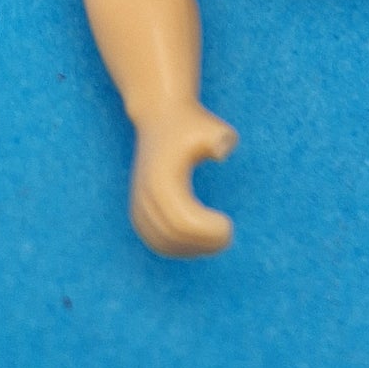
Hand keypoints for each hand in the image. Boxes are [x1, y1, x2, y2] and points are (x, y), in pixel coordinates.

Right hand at [129, 101, 238, 257]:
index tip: (229, 228)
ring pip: (161, 242)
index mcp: (161, 181)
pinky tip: (199, 244)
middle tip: (228, 239)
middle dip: (202, 243)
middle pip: (172, 235)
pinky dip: (176, 247)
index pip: (183, 220)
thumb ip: (220, 138)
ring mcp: (138, 205)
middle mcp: (145, 196)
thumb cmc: (192, 125)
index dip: (206, 231)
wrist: (161, 118)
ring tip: (217, 243)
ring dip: (190, 249)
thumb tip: (222, 152)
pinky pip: (154, 239)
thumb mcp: (211, 127)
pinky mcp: (139, 210)